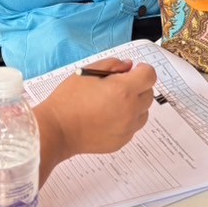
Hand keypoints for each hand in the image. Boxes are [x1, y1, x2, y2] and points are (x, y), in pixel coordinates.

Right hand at [37, 59, 155, 155]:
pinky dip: (126, 120)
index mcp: (123, 90)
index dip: (142, 70)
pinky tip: (107, 118)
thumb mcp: (87, 72)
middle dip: (138, 86)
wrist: (57, 130)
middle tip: (118, 87)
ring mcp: (127, 128)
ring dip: (135, 104)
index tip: (132, 71)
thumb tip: (128, 66)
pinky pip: (133, 127)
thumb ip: (112, 65)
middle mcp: (130, 110)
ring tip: (113, 104)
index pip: (150, 75)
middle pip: (149, 93)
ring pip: (143, 112)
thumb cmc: (68, 100)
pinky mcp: (122, 141)